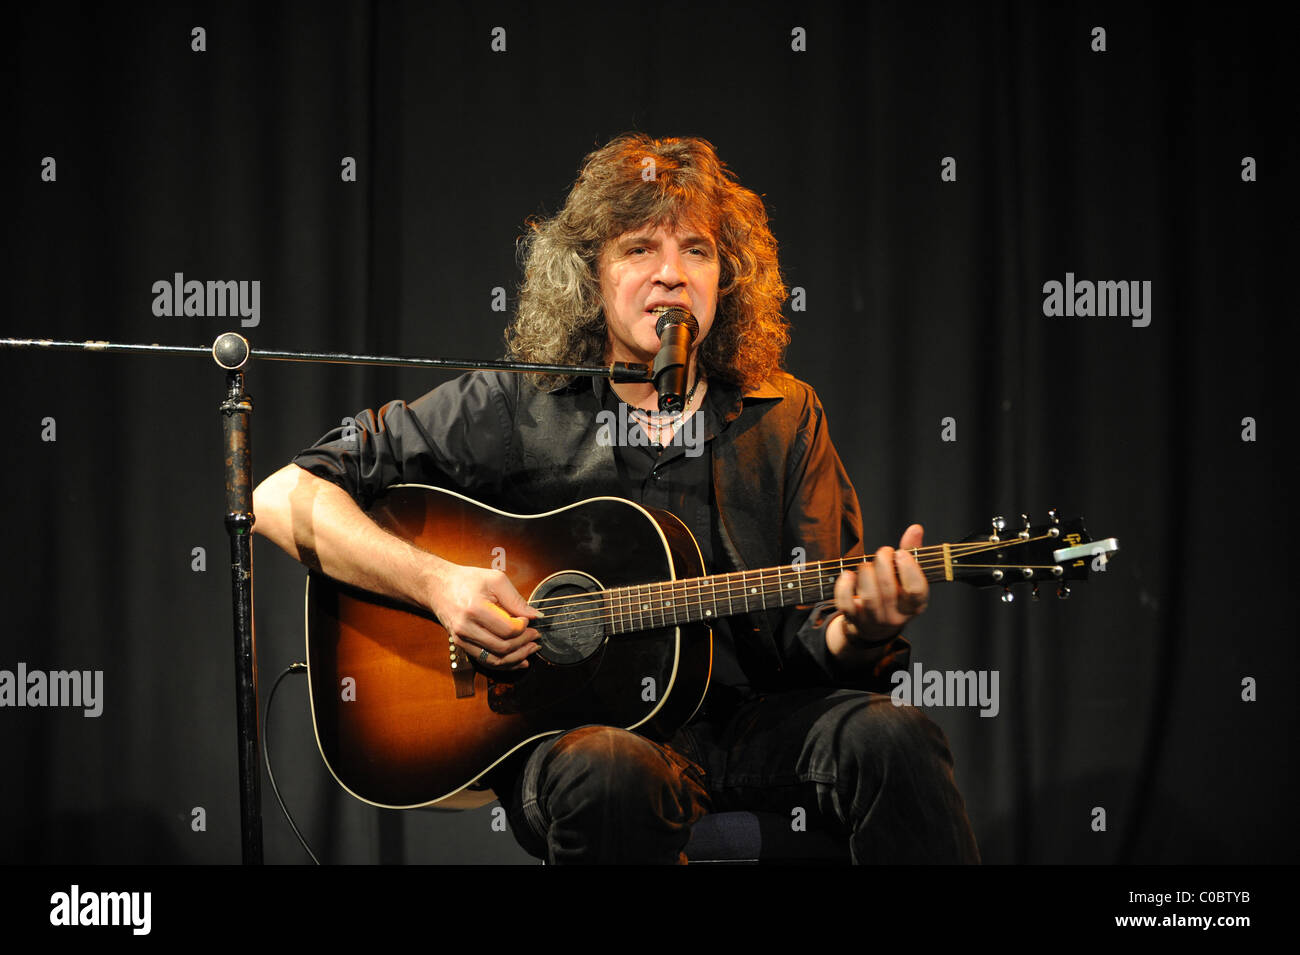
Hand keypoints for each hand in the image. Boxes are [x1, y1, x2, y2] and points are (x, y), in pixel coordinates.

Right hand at [424, 560, 541, 669]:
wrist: (438, 587)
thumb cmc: (468, 581)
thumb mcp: (495, 580)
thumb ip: (516, 599)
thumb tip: (535, 616)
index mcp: (475, 609)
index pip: (507, 629)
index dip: (523, 627)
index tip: (528, 620)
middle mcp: (465, 628)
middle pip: (503, 646)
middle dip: (524, 643)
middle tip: (535, 635)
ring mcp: (461, 639)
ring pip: (495, 659)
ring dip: (517, 657)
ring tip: (531, 648)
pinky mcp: (461, 645)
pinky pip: (486, 661)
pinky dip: (505, 664)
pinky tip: (519, 660)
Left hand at [832, 524, 928, 646]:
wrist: (873, 626)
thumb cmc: (893, 592)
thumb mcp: (905, 576)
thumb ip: (911, 552)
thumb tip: (915, 528)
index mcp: (915, 605)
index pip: (917, 591)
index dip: (909, 570)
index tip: (900, 553)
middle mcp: (897, 617)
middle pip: (889, 591)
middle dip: (883, 564)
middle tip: (883, 552)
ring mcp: (874, 621)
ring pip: (869, 598)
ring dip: (865, 574)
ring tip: (866, 564)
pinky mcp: (854, 621)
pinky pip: (847, 605)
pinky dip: (844, 587)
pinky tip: (847, 574)